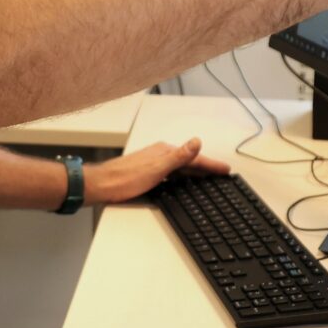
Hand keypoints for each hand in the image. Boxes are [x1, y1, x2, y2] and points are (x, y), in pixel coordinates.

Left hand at [84, 138, 229, 205]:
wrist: (101, 186)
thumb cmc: (124, 179)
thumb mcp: (157, 168)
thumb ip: (178, 156)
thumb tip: (196, 141)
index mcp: (164, 152)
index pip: (194, 157)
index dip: (211, 164)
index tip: (225, 169)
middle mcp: (159, 154)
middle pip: (188, 161)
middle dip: (206, 166)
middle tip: (221, 172)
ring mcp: (152, 163)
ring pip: (180, 166)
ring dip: (194, 170)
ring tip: (207, 176)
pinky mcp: (146, 172)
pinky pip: (171, 172)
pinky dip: (181, 176)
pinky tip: (181, 181)